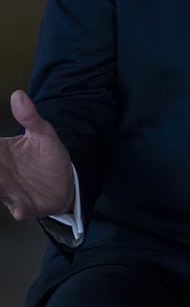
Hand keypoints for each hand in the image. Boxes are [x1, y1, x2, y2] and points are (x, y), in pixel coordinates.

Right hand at [0, 91, 73, 220]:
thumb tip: (18, 94)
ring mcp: (9, 190)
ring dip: (0, 189)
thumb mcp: (43, 133)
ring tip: (2, 186)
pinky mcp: (25, 204)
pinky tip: (20, 212)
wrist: (67, 182)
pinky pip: (18, 208)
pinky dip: (18, 210)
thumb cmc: (48, 157)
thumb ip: (30, 117)